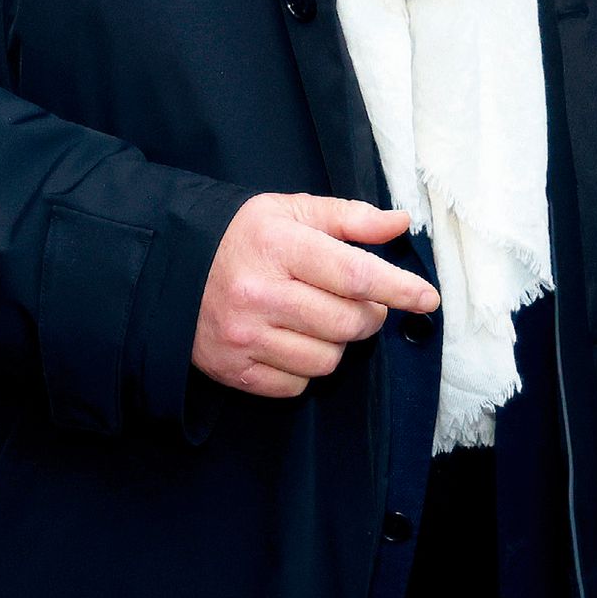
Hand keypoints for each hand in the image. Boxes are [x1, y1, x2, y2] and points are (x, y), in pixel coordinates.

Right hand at [191, 194, 438, 398]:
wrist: (169, 270)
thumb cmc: (241, 238)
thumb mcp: (290, 212)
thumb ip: (349, 217)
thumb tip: (400, 222)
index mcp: (278, 246)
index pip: (356, 275)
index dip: (400, 289)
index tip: (427, 298)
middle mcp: (259, 293)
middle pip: (349, 323)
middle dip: (369, 316)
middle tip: (359, 302)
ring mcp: (244, 337)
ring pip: (328, 360)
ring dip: (336, 343)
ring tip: (317, 319)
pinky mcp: (233, 370)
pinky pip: (297, 385)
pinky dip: (305, 368)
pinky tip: (291, 341)